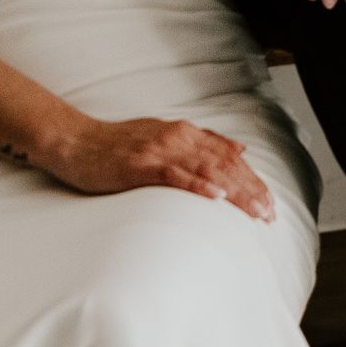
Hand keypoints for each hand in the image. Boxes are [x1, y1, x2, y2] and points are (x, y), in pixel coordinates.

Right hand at [38, 112, 274, 223]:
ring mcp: (159, 149)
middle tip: (270, 214)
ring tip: (254, 210)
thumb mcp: (163, 137)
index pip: (228, 156)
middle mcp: (177, 137)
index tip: (269, 201)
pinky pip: (175, 175)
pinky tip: (216, 196)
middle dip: (251, 189)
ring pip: (207, 168)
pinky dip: (198, 184)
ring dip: (235, 191)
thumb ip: (200, 142)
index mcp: (184, 132)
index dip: (252, 178)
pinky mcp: (141, 164)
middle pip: (224, 163)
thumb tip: (239, 148)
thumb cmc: (116, 146)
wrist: (76, 142)